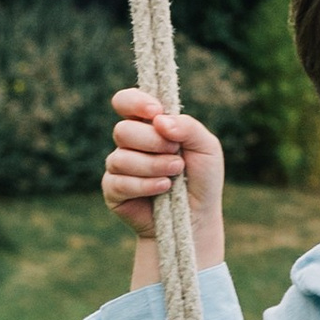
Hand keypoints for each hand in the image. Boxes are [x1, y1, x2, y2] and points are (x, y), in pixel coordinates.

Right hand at [104, 86, 226, 269]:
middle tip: (176, 154)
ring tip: (176, 173)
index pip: (126, 101)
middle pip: (123, 130)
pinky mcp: (113, 190)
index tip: (156, 112)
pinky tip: (163, 188)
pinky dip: (144, 185)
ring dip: (153, 165)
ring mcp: (119, 166)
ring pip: (120, 158)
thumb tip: (159, 120)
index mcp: (149, 125)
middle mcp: (130, 143)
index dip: (135, 102)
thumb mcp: (206, 148)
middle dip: (152, 142)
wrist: (196, 217)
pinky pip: (118, 182)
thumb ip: (188, 127)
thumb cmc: (201, 178)